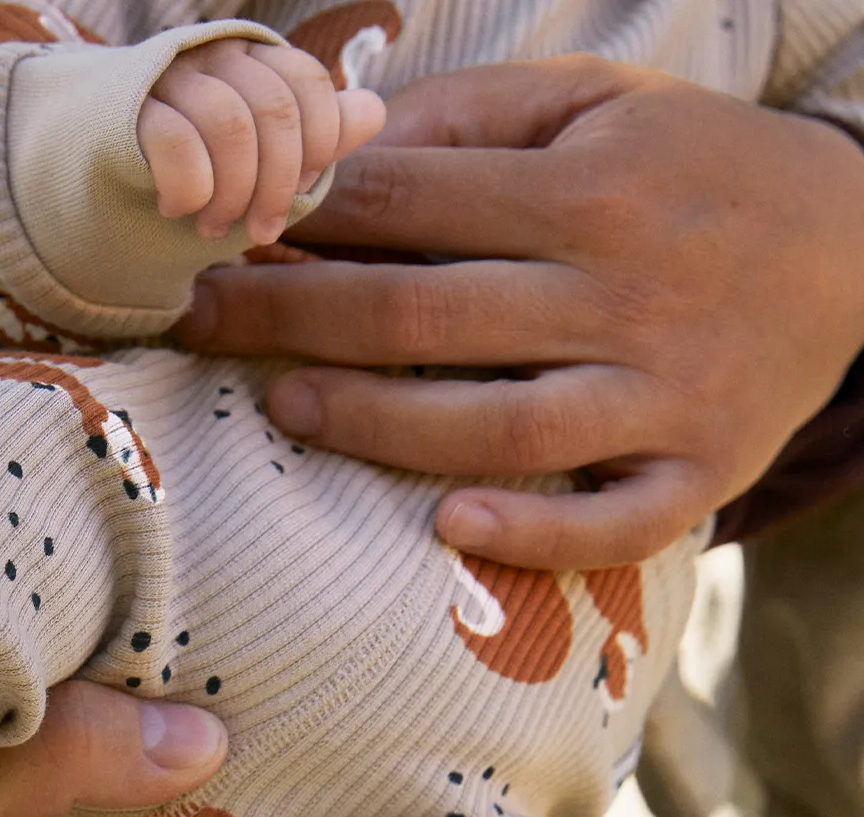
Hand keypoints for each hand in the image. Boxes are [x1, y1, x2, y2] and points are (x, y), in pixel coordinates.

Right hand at [138, 39, 382, 244]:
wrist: (89, 171)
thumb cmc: (188, 169)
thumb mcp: (259, 158)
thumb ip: (311, 135)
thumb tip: (372, 111)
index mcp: (252, 57)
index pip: (307, 81)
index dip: (316, 143)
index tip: (301, 192)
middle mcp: (212, 54)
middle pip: (273, 107)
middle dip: (276, 183)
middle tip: (260, 230)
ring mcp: (167, 76)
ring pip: (229, 123)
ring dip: (231, 192)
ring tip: (214, 227)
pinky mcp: (126, 110)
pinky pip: (177, 142)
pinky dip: (189, 189)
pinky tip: (177, 211)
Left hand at [175, 58, 863, 567]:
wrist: (861, 239)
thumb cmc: (698, 170)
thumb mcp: (602, 103)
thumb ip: (476, 119)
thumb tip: (349, 152)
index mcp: (590, 191)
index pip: (413, 205)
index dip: (302, 220)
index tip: (214, 237)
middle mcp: (622, 292)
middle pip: (427, 313)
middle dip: (295, 313)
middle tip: (198, 322)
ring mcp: (664, 391)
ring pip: (502, 424)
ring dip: (381, 422)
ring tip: (287, 405)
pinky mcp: (702, 469)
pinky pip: (613, 522)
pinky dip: (535, 532)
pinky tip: (452, 527)